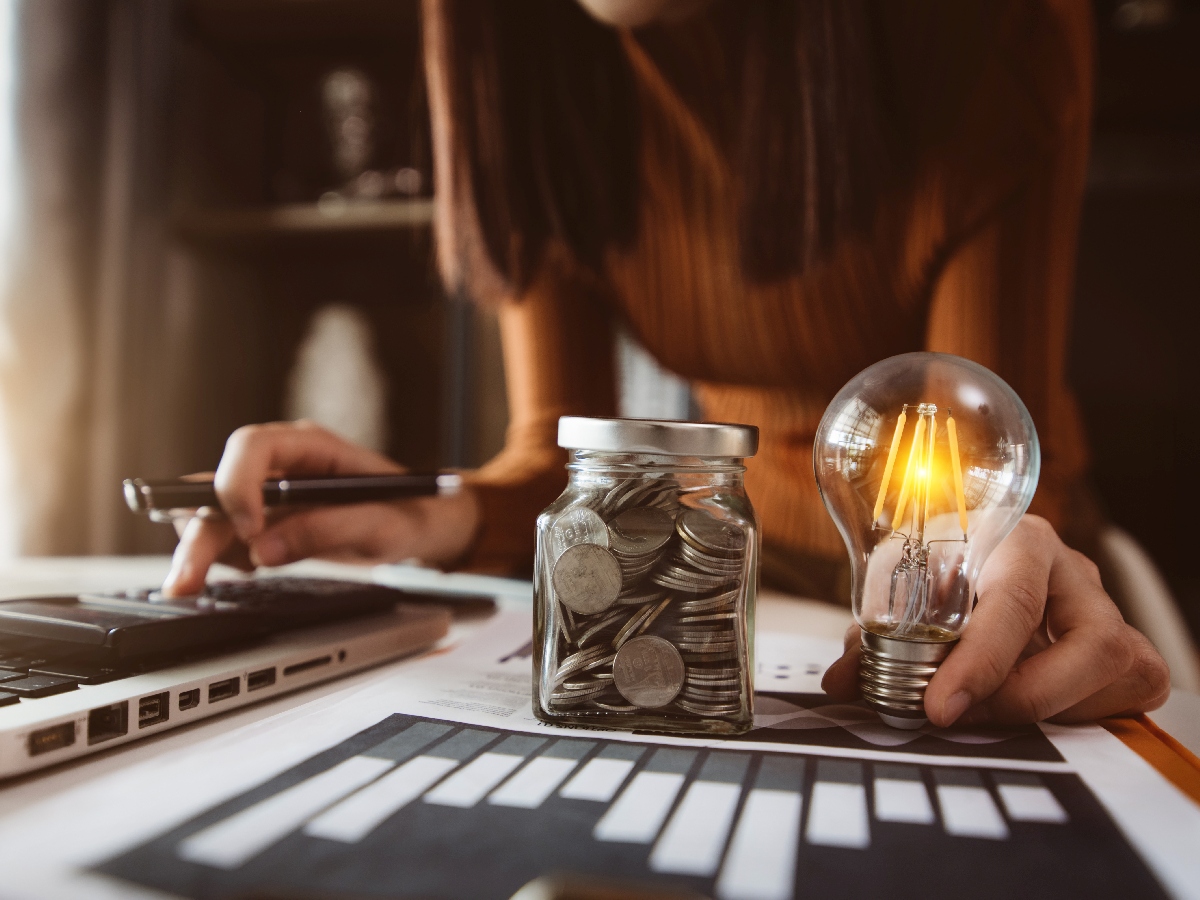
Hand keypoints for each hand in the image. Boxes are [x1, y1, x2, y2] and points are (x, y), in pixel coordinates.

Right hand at [161, 421, 479, 596]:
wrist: (423, 526)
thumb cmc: (410, 513)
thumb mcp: (382, 525)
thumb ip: (327, 529)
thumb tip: (262, 549)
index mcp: (310, 446)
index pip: (252, 446)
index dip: (239, 484)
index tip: (250, 530)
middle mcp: (281, 465)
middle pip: (219, 484)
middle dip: (198, 530)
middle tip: (186, 578)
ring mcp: (269, 496)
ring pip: (211, 513)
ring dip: (196, 549)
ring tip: (192, 587)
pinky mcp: (266, 524)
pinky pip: (225, 538)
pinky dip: (219, 560)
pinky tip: (236, 578)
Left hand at [821, 516, 1170, 725]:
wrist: (979, 565)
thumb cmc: (942, 576)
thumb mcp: (901, 596)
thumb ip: (871, 641)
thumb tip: (842, 684)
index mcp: (1014, 540)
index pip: (1011, 600)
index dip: (979, 662)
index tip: (939, 707)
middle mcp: (1070, 569)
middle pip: (1087, 643)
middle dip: (1019, 695)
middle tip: (956, 717)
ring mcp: (1106, 609)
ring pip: (1114, 669)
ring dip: (1049, 706)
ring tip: (988, 712)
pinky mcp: (1127, 650)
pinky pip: (1128, 693)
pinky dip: (1080, 714)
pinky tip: (1033, 711)